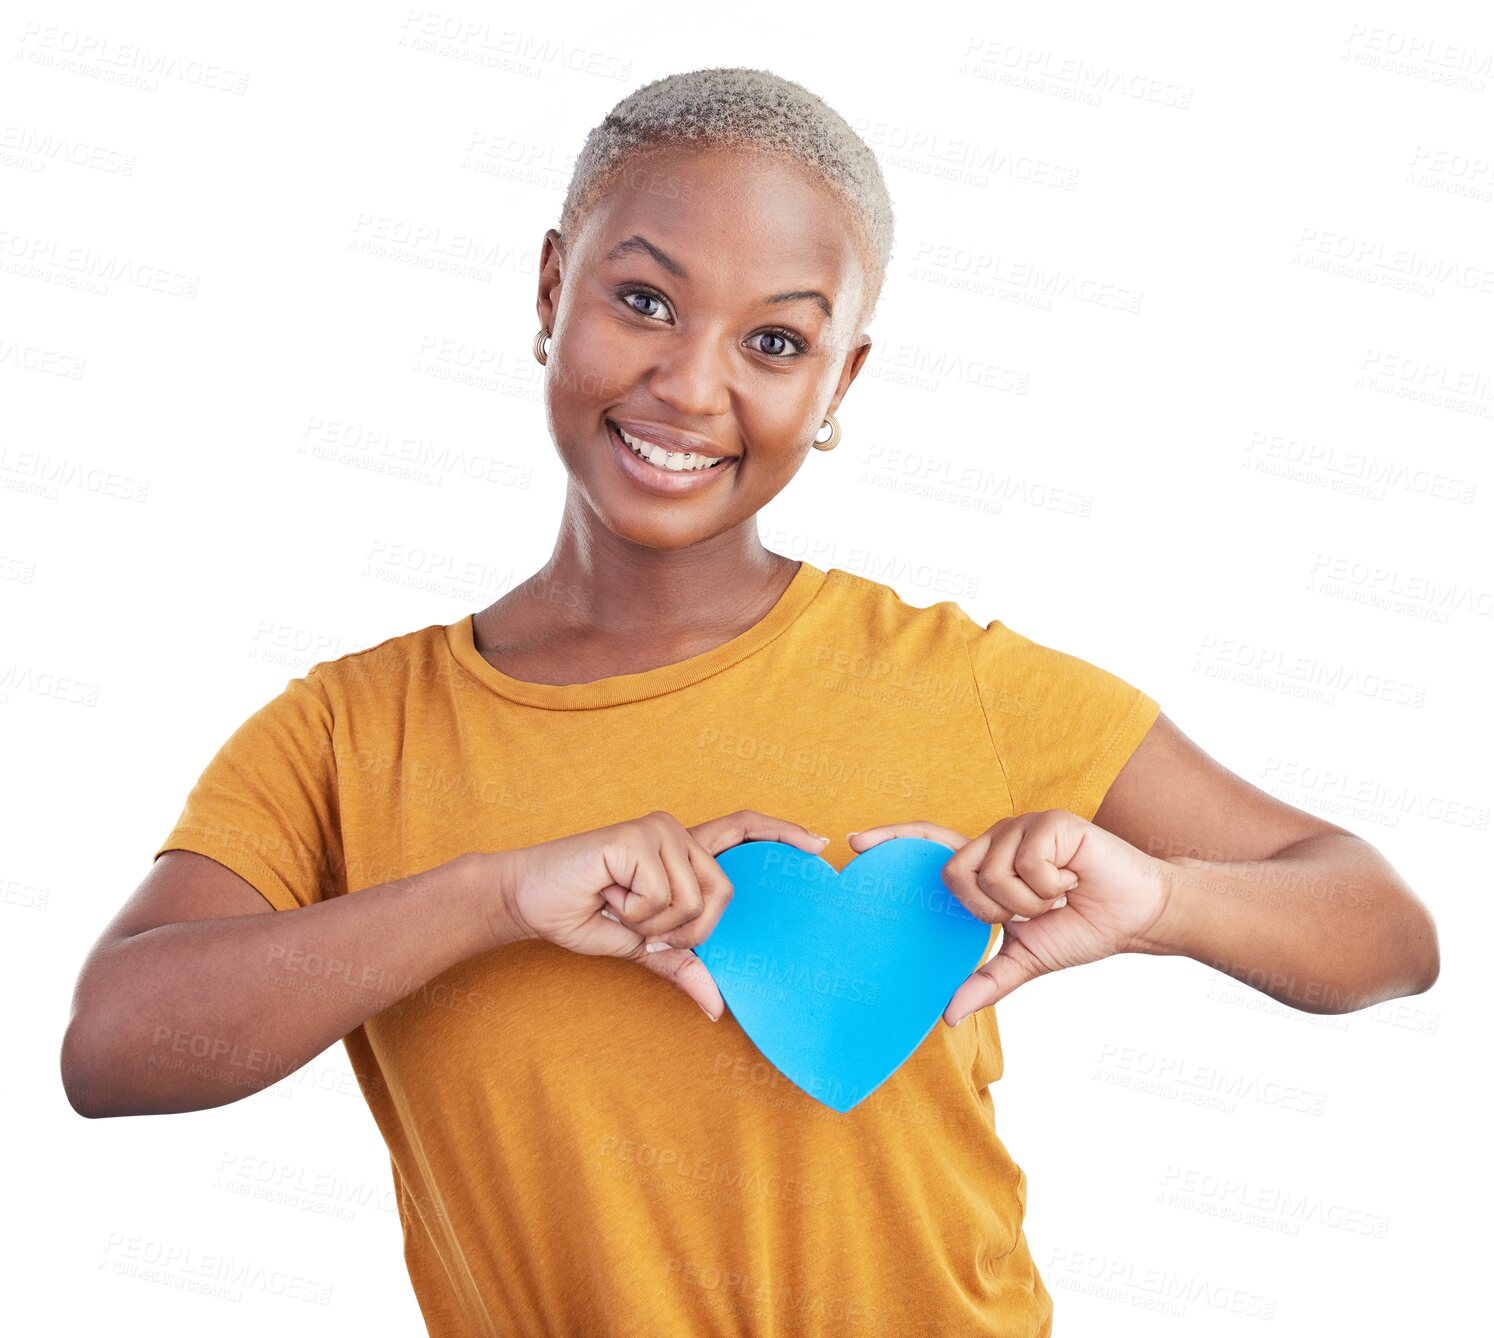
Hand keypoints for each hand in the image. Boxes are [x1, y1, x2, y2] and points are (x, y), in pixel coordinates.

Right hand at [490, 810, 830, 1019]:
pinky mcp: (637, 838)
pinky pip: (663, 897)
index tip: (820, 846)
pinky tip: (607, 895)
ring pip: (694, 901)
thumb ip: (682, 965)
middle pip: (724, 893)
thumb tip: (718, 1007)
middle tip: (642, 925)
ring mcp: (658, 831)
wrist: (527, 900)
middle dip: (688, 931)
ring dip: (655, 924)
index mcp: (682, 852)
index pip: (744, 829)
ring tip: (618, 905)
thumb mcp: (642, 948)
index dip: (783, 834)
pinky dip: (635, 913)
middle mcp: (675, 833)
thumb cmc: (582, 915)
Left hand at [849, 810, 1168, 1021]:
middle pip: (954, 873)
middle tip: (1031, 913)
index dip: (892, 840)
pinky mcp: (1048, 822)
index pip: (929, 845)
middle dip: (992, 910)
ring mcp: (1021, 827)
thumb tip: (946, 1015)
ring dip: (1030, 903)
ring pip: (991, 874)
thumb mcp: (1026, 959)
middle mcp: (996, 839)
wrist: (1137, 916)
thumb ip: (985, 981)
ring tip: (1059, 895)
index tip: (853, 842)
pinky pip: (1026, 865)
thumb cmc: (1083, 929)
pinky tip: (1073, 880)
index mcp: (986, 866)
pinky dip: (1051, 887)